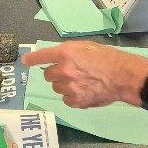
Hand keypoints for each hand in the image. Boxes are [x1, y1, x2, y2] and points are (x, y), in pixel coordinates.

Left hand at [21, 41, 147, 108]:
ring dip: (64, 86)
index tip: (25, 61)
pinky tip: (84, 92)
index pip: (41, 56)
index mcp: (65, 53)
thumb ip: (69, 52)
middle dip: (55, 74)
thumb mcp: (87, 46)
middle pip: (48, 75)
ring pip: (56, 88)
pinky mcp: (76, 101)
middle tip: (69, 72)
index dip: (31, 59)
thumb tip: (57, 57)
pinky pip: (66, 99)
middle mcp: (64, 70)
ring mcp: (69, 87)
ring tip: (80, 82)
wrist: (122, 76)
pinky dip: (72, 97)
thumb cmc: (108, 57)